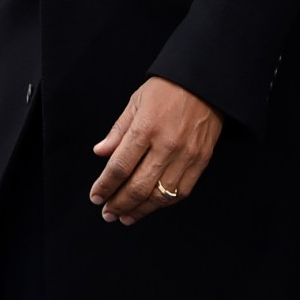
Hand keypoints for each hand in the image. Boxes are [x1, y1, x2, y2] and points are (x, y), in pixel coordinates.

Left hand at [89, 76, 222, 224]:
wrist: (205, 82)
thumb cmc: (167, 89)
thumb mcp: (135, 102)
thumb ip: (118, 131)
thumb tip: (100, 153)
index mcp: (145, 128)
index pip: (119, 167)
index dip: (105, 186)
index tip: (95, 197)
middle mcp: (166, 145)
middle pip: (138, 186)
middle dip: (118, 204)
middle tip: (107, 213)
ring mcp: (186, 155)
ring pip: (159, 195)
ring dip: (140, 210)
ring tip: (125, 217)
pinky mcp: (201, 161)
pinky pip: (180, 192)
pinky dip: (163, 203)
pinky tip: (150, 206)